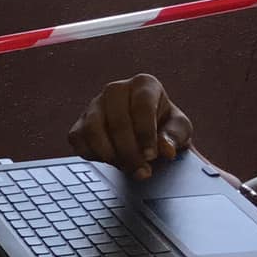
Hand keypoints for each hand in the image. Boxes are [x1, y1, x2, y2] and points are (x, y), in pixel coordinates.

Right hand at [68, 74, 192, 178]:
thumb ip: (174, 137)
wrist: (146, 134)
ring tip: (127, 168)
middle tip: (142, 171)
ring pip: (93, 130)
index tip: (151, 156)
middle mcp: (115, 90)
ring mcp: (94, 105)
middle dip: (130, 152)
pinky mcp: (80, 123)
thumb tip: (165, 149)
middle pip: (117, 121)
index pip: (142, 107)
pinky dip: (92, 154)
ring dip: (110, 155)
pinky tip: (111, 162)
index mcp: (144, 84)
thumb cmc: (164, 127)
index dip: (146, 134)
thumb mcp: (179, 130)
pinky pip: (78, 139)